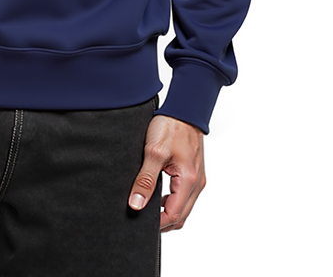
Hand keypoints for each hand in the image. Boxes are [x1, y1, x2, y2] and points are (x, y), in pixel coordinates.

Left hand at [128, 114, 205, 231]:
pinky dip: (171, 201)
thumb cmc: (171, 125)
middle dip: (162, 223)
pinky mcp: (193, 172)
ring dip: (167, 212)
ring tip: (146, 208)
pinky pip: (184, 196)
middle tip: (141, 219)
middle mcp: (197, 183)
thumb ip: (145, 180)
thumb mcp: (153, 152)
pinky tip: (157, 196)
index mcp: (189, 180)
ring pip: (183, 207)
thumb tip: (136, 204)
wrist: (184, 107)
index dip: (157, 225)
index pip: (174, 216)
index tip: (139, 223)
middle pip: (181, 216)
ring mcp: (197, 178)